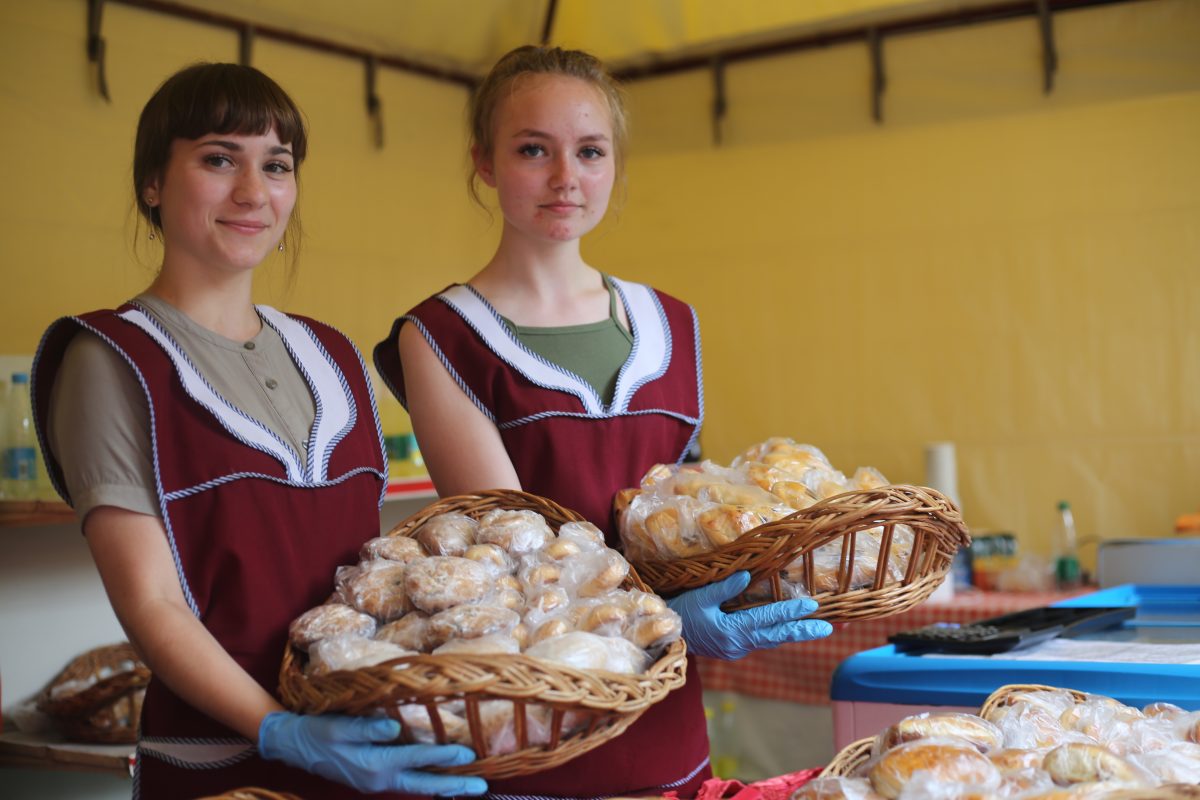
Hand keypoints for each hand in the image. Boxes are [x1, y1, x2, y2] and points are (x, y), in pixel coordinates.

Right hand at [258, 711, 487, 795]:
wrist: (295, 746)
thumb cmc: (318, 732)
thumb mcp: (340, 727)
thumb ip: (367, 729)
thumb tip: (394, 728)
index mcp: (374, 766)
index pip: (417, 760)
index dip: (444, 756)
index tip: (469, 754)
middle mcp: (380, 780)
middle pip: (424, 785)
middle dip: (454, 787)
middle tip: (482, 788)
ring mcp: (378, 783)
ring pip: (418, 787)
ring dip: (444, 787)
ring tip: (470, 786)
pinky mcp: (375, 778)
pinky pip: (408, 783)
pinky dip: (427, 782)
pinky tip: (441, 781)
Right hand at [666, 571, 833, 659]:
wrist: (666, 637)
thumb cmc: (681, 613)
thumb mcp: (701, 597)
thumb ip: (725, 588)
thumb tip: (746, 575)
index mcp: (732, 631)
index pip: (768, 619)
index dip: (791, 611)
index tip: (811, 605)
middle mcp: (739, 644)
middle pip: (777, 636)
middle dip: (802, 631)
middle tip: (827, 628)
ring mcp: (737, 649)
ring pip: (771, 641)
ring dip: (792, 634)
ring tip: (813, 629)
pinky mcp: (733, 649)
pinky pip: (761, 641)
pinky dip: (776, 635)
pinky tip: (785, 630)